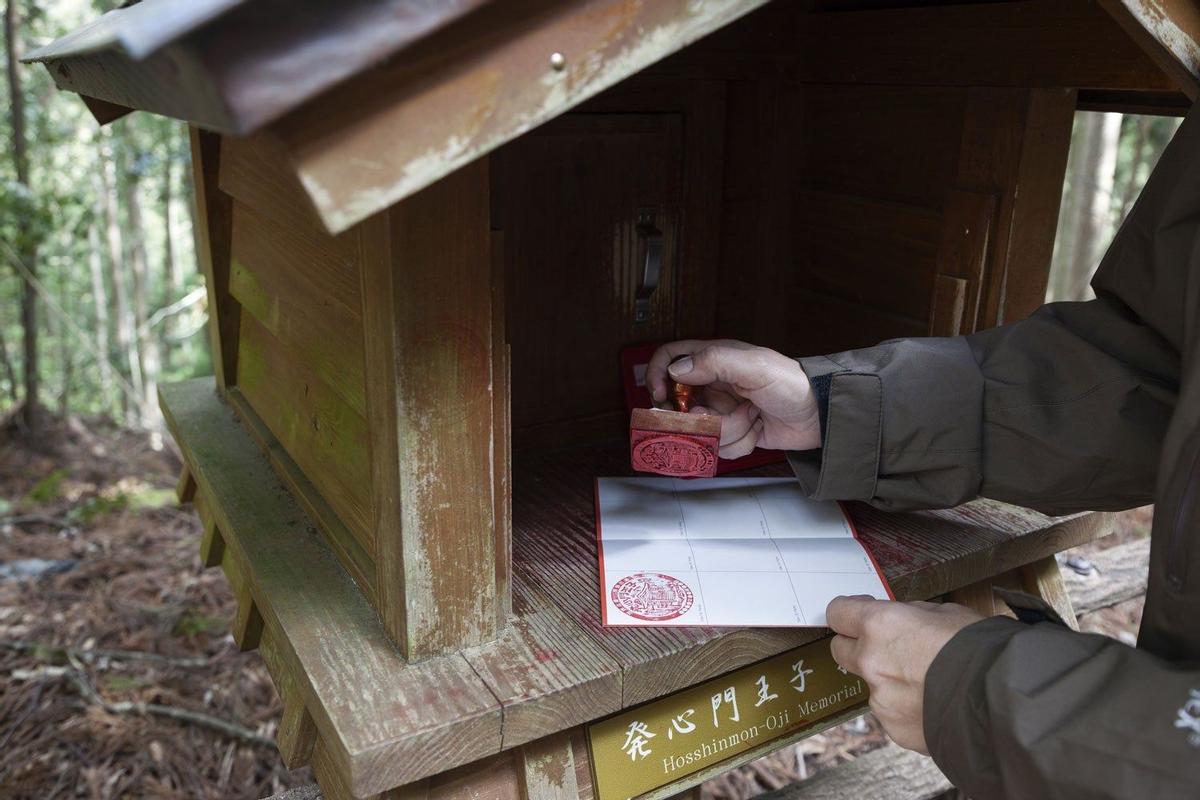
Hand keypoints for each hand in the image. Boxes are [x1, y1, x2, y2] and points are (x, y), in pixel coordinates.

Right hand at [645, 340, 820, 457]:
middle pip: (680, 404)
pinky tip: (756, 430)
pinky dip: (738, 443)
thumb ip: (714, 362)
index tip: (660, 395)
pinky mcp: (733, 433)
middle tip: (710, 418)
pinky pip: (719, 446)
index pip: (670, 358)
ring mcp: (723, 410)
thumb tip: (677, 369)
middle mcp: (714, 384)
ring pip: (701, 429)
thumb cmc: (792, 383)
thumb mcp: (754, 366)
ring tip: (752, 417)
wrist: (820, 414)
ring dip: (728, 430)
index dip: (657, 375)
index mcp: (714, 360)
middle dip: (698, 417)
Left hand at [825, 596, 983, 753]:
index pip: (838, 612)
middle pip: (840, 649)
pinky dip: (906, 708)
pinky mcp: (893, 728)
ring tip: (927, 681)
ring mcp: (880, 698)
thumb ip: (912, 615)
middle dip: (858, 645)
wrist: (1002, 701)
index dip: (849, 612)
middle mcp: (870, 661)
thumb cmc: (981, 652)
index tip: (857, 613)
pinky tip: (934, 703)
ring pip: (871, 684)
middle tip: (886, 646)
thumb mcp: (946, 613)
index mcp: (879, 625)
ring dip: (888, 681)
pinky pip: (891, 712)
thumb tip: (903, 618)